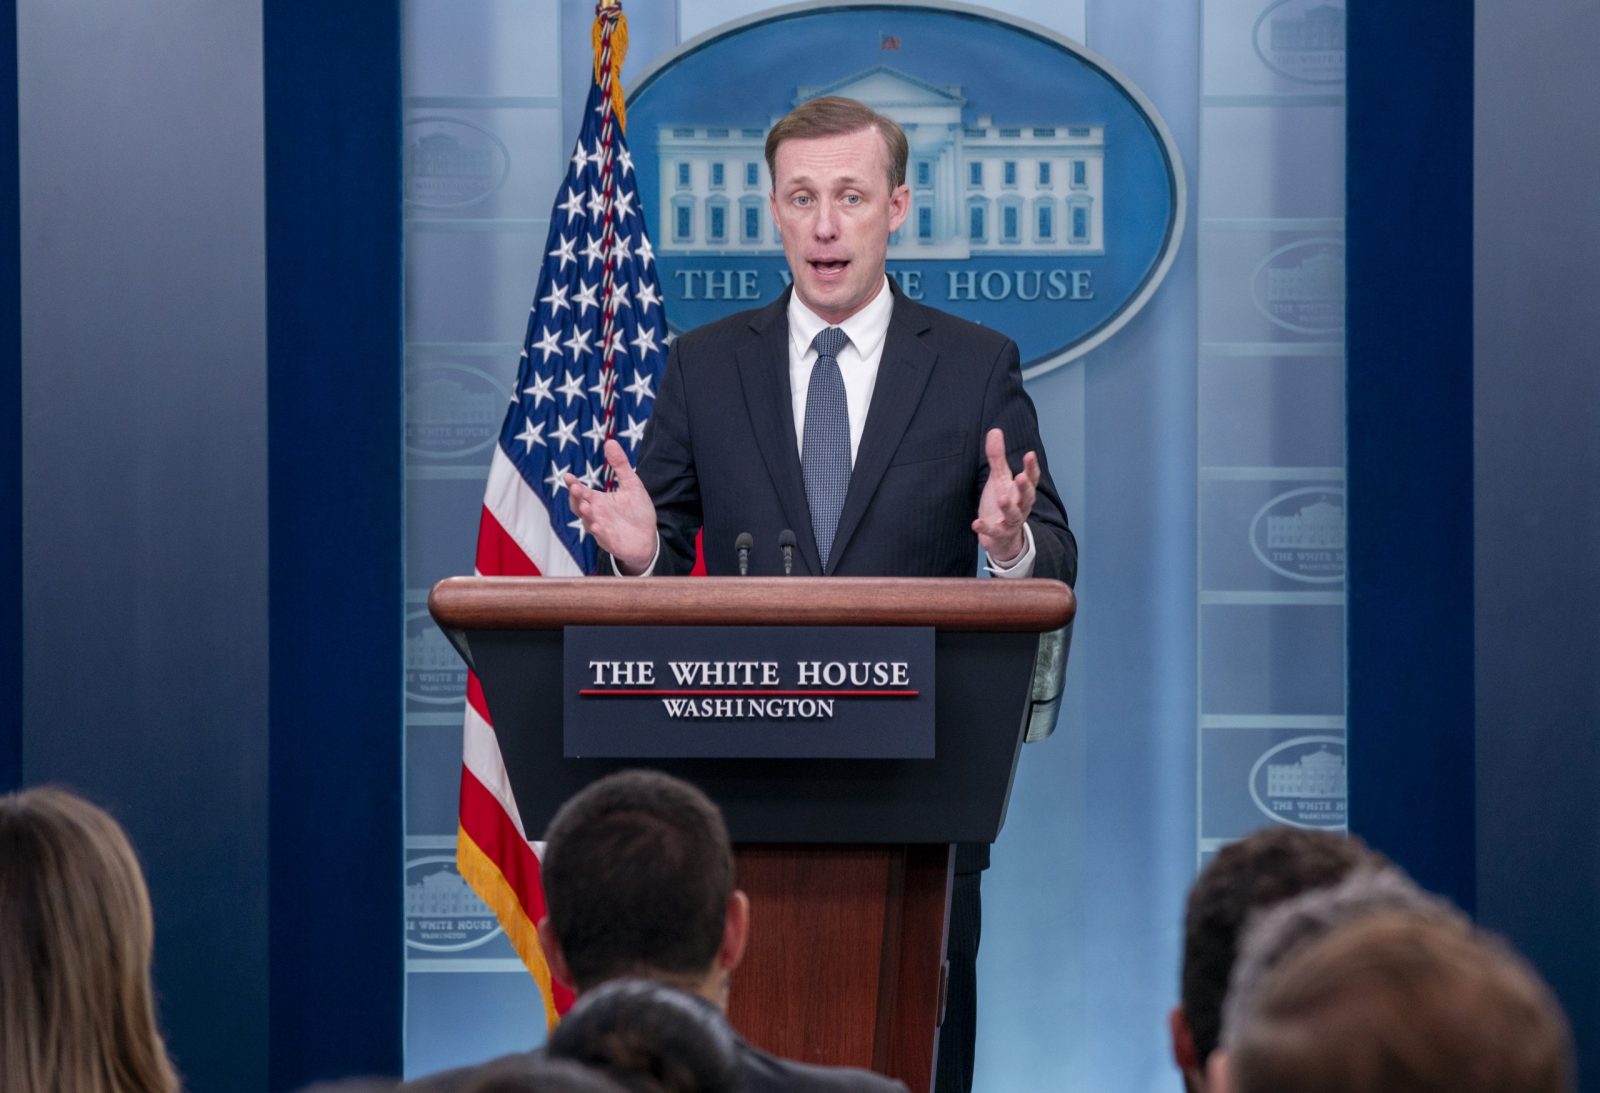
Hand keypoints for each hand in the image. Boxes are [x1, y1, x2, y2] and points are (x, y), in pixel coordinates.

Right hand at [566, 439, 657, 573]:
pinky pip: (602, 538)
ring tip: (586, 506)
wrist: (648, 538)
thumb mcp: (631, 484)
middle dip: (576, 497)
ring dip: (586, 515)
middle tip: (576, 488)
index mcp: (598, 500)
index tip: (568, 476)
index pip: (581, 491)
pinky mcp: (610, 542)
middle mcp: (596, 514)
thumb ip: (620, 465)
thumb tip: (610, 441)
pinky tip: (598, 527)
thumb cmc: (637, 511)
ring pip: (588, 522)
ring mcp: (601, 529)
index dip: (573, 484)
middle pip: (579, 506)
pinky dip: (599, 532)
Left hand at [971, 427, 1038, 564]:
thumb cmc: (1002, 502)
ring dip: (1009, 507)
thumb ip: (997, 457)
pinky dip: (986, 528)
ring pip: (1014, 515)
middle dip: (1024, 487)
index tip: (1030, 454)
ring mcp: (1011, 521)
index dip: (1031, 467)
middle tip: (1020, 477)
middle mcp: (1021, 506)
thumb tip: (995, 430)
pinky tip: (976, 523)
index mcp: (1022, 491)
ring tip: (1002, 498)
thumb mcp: (999, 478)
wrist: (1001, 536)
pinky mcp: (999, 534)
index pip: (1031, 478)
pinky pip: (994, 531)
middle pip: (1027, 497)